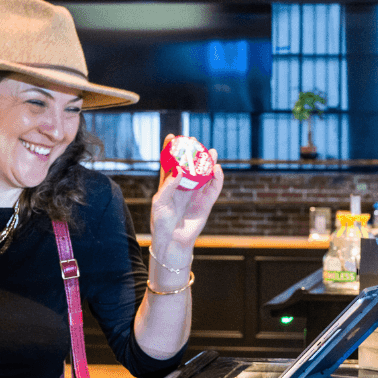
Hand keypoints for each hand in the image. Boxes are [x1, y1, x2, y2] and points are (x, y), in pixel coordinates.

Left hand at [149, 135, 223, 262]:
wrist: (172, 241)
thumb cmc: (161, 222)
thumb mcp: (160, 202)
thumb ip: (169, 186)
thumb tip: (180, 170)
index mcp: (169, 184)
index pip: (170, 163)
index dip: (171, 149)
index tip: (172, 136)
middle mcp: (184, 187)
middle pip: (190, 165)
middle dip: (193, 152)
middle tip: (195, 140)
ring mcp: (196, 194)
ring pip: (204, 175)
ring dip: (208, 163)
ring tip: (211, 151)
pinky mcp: (206, 203)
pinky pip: (213, 189)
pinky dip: (217, 178)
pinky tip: (217, 168)